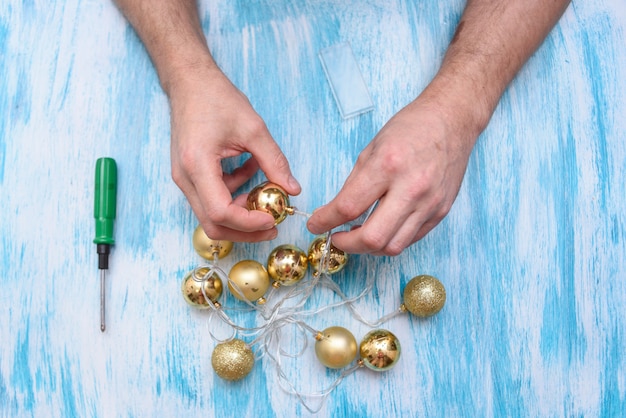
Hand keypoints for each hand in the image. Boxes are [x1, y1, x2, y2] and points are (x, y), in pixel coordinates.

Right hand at [167, 63, 300, 241]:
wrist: (189, 83)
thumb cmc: (215, 98)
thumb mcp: (253, 128)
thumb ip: (274, 161)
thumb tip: (293, 189)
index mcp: (197, 165)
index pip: (220, 212)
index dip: (247, 223)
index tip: (271, 218)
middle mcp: (185, 178)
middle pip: (212, 224)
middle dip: (244, 230)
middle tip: (272, 224)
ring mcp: (184, 179)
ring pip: (211, 215)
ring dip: (240, 213)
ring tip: (264, 192)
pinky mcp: (189, 176)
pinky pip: (211, 199)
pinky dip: (233, 196)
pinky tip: (250, 173)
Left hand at [307, 95, 475, 255]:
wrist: (452, 121)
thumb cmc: (411, 129)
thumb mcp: (372, 148)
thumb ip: (354, 183)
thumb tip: (337, 212)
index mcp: (388, 165)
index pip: (349, 207)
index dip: (326, 221)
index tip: (315, 225)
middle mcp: (411, 188)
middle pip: (372, 238)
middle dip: (347, 244)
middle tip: (336, 238)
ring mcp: (429, 204)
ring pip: (393, 247)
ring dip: (369, 248)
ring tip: (358, 235)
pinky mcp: (441, 212)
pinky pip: (410, 239)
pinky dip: (390, 240)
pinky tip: (380, 229)